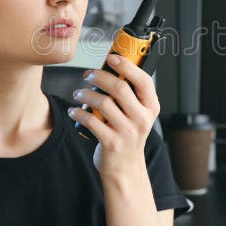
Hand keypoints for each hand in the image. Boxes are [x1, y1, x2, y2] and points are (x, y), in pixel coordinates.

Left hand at [68, 54, 160, 178]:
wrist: (125, 167)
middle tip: (88, 75)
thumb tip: (111, 68)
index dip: (127, 66)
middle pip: (120, 88)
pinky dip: (78, 112)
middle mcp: (142, 119)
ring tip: (78, 93)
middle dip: (99, 76)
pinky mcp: (112, 143)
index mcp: (151, 107)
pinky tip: (73, 111)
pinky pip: (90, 120)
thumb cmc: (128, 135)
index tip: (111, 57)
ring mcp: (127, 132)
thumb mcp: (137, 114)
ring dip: (86, 94)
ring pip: (103, 102)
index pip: (143, 80)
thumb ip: (130, 95)